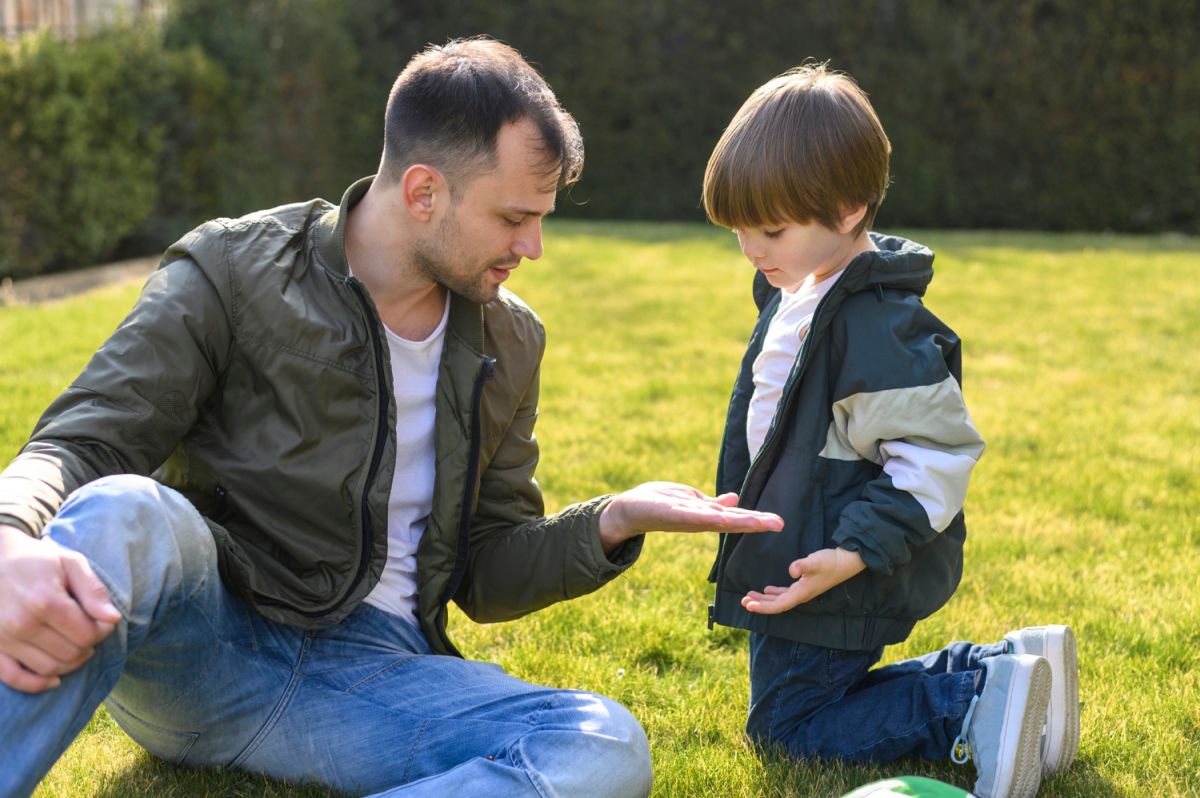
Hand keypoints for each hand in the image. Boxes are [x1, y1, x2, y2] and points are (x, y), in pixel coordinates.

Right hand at [0, 525, 121, 692]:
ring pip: (49, 669)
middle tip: (89, 631)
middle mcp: (22, 624)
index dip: (102, 631)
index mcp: (45, 601)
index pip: (87, 635)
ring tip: (75, 645)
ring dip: (70, 663)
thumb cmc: (36, 560)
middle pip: (71, 654)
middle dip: (88, 646)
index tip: (102, 620)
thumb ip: (93, 591)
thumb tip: (113, 619)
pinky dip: (37, 684)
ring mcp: (3, 639)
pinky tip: (54, 678)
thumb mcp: (71, 563)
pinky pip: (14, 678)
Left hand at [598, 481, 782, 552]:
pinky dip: (706, 516)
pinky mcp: (669, 512)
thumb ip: (712, 505)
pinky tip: (722, 518)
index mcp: (705, 516)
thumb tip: (735, 500)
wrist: (628, 510)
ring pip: (715, 520)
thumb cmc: (659, 503)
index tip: (779, 522)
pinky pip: (690, 515)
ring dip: (737, 521)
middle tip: (779, 524)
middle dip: (754, 522)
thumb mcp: (690, 501)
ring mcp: (685, 517)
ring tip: (759, 522)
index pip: (735, 518)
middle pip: (730, 522)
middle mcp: (698, 520)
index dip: (756, 520)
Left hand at [741, 547, 865, 614]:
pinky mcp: (805, 584)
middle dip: (759, 604)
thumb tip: (791, 571)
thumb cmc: (831, 562)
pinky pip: (786, 593)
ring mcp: (803, 590)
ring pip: (780, 599)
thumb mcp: (815, 561)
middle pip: (776, 604)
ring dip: (764, 599)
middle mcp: (801, 595)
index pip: (778, 605)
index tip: (748, 605)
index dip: (762, 607)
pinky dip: (775, 593)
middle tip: (743, 601)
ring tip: (749, 596)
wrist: (847, 561)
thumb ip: (803, 565)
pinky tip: (767, 590)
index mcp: (801, 593)